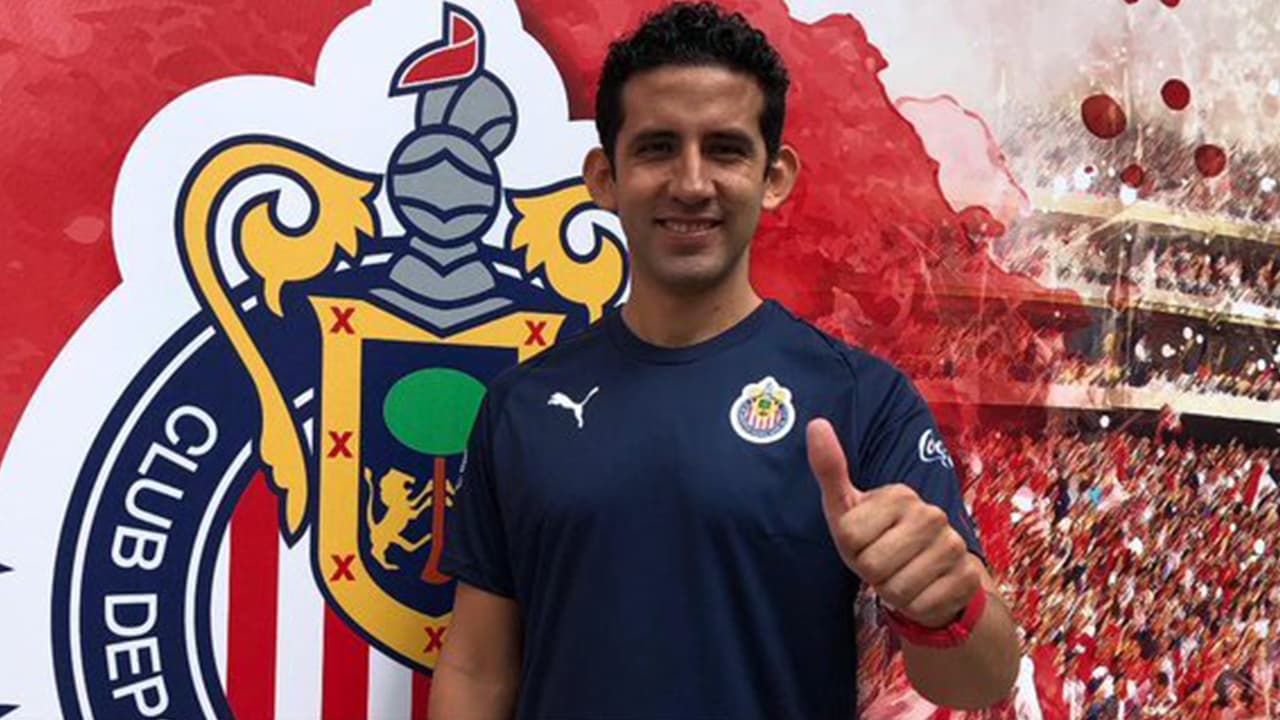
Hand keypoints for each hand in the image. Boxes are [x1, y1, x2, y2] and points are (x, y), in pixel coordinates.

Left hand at [806, 417, 980, 627]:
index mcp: (899, 494)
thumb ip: (830, 469)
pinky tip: (923, 591)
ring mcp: (954, 545)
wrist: (927, 574)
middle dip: (871, 574)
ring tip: (902, 575)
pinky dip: (916, 608)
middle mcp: (932, 514)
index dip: (851, 549)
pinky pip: (923, 607)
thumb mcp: (845, 509)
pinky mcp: (967, 578)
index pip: (849, 537)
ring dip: (893, 593)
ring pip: (898, 591)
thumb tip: (816, 422)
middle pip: (874, 566)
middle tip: (883, 563)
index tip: (865, 541)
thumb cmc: (874, 538)